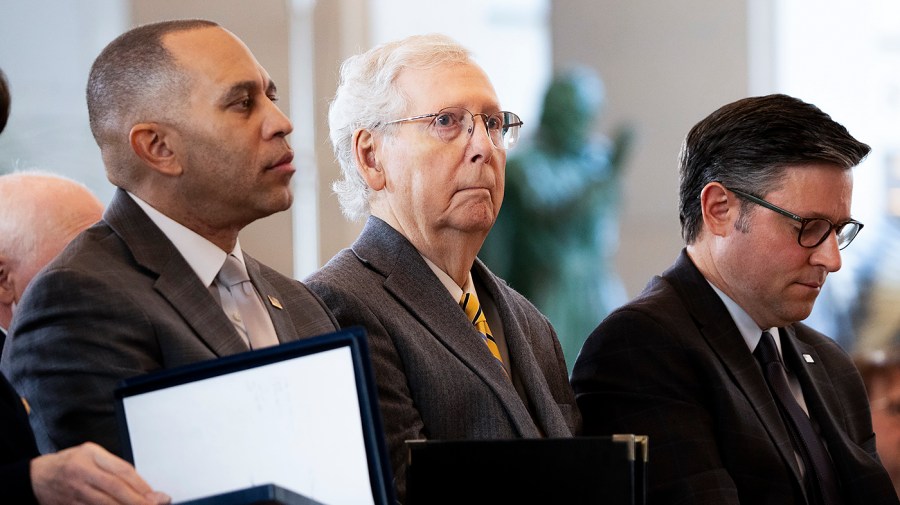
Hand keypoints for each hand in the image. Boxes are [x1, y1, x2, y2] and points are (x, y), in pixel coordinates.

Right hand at [30, 442, 170, 504]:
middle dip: (139, 500)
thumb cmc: (70, 463)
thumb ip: (114, 466)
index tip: (157, 495)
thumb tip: (141, 484)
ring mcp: (74, 492)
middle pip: (116, 489)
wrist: (36, 477)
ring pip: (105, 504)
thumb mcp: (91, 454)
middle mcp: (82, 473)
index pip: (122, 471)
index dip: (142, 485)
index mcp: (90, 455)